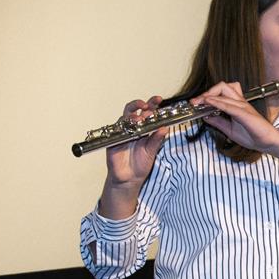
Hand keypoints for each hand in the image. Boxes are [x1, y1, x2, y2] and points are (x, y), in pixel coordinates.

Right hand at [98, 96, 166, 218]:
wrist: (129, 179)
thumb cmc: (141, 164)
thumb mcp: (152, 151)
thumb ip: (157, 139)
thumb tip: (165, 128)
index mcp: (144, 129)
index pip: (147, 112)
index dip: (152, 104)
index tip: (158, 99)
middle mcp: (132, 128)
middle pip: (134, 110)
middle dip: (139, 104)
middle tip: (147, 105)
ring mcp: (122, 133)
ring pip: (124, 118)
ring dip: (132, 116)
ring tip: (140, 119)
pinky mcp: (113, 140)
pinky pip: (116, 131)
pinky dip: (122, 128)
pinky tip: (129, 130)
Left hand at [193, 82, 278, 151]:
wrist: (268, 143)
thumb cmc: (253, 136)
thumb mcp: (229, 129)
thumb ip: (218, 122)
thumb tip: (205, 116)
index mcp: (237, 105)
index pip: (221, 93)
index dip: (206, 95)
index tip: (195, 103)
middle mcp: (240, 102)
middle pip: (222, 86)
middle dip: (207, 91)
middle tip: (196, 101)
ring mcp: (243, 106)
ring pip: (224, 92)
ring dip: (209, 95)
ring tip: (199, 102)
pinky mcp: (245, 114)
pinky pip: (229, 105)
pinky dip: (217, 103)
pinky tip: (208, 103)